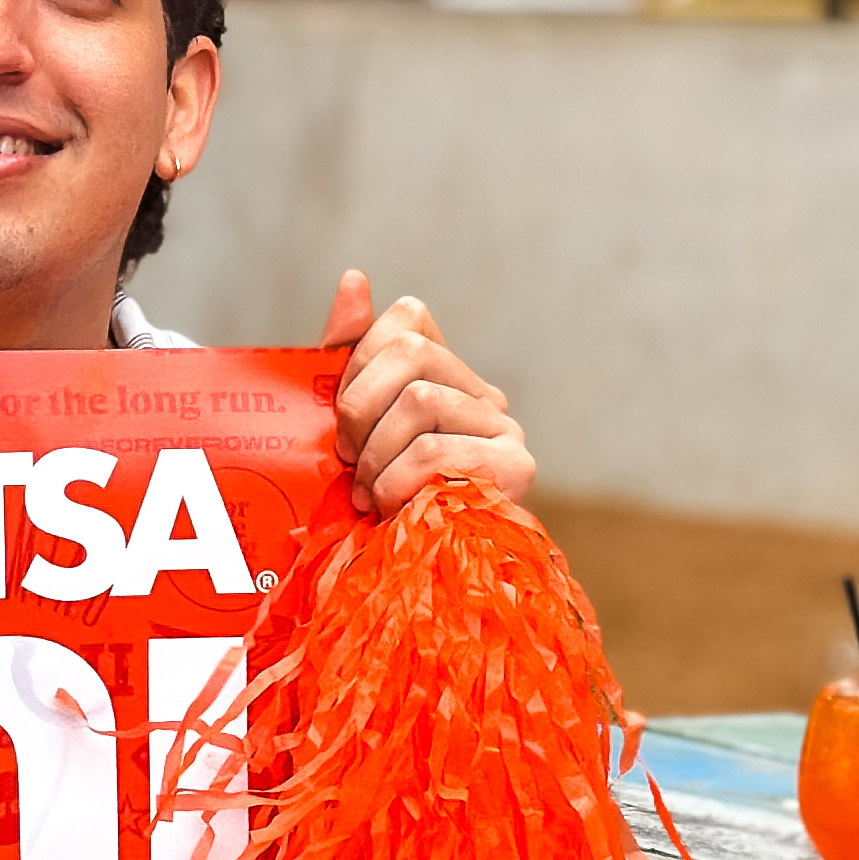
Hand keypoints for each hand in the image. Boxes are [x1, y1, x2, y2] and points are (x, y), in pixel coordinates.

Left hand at [321, 269, 532, 518]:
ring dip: (375, 455)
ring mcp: (506, 430)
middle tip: (347, 456)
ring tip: (367, 491)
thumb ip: (345, 354)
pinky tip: (392, 509)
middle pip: (412, 352)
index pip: (409, 317)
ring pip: (420, 399)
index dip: (361, 358)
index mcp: (447, 376)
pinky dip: (396, 483)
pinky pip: (436, 451)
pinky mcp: (515, 470)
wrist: (400, 581)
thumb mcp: (343, 425)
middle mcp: (485, 394)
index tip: (342, 415)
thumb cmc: (366, 502)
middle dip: (359, 405)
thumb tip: (353, 278)